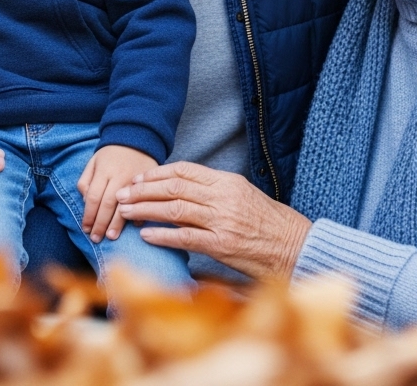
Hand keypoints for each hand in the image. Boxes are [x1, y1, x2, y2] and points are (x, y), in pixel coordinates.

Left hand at [77, 145, 156, 243]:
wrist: (137, 139)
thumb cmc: (111, 155)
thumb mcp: (93, 162)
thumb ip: (86, 181)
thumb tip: (86, 202)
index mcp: (104, 170)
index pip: (94, 198)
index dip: (89, 216)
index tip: (85, 229)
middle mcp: (120, 176)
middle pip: (108, 204)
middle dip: (101, 224)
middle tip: (96, 238)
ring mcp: (136, 180)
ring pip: (126, 205)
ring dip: (117, 224)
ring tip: (111, 237)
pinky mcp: (149, 183)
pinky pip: (144, 202)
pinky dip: (139, 214)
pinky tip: (133, 226)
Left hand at [114, 162, 310, 280]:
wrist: (294, 245)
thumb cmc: (268, 221)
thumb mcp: (243, 194)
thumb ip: (215, 189)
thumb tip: (184, 187)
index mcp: (226, 181)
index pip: (184, 170)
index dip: (157, 173)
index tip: (138, 178)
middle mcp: (222, 197)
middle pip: (174, 187)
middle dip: (144, 189)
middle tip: (122, 193)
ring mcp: (221, 220)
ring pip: (174, 209)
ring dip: (145, 210)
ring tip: (125, 212)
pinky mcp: (222, 244)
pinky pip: (185, 237)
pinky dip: (162, 235)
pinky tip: (145, 234)